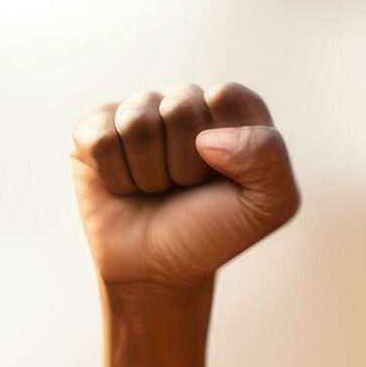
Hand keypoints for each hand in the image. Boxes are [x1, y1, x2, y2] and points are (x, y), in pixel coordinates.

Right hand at [70, 83, 298, 297]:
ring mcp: (136, 112)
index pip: (227, 95)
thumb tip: (205, 138)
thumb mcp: (270, 204)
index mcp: (230, 109)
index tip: (223, 177)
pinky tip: (124, 187)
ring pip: (137, 122)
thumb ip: (269, 156)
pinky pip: (100, 139)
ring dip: (149, 174)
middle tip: (183, 188)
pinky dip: (116, 177)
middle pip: (180, 106)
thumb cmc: (211, 233)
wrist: (155, 271)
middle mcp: (183, 102)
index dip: (226, 144)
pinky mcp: (95, 130)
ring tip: (155, 189)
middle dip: (184, 165)